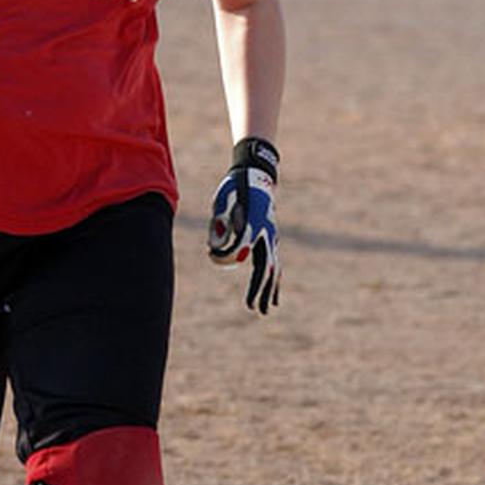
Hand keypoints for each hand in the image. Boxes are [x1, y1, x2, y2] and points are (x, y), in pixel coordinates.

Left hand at [208, 137, 280, 313]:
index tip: (211, 254)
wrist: (256, 175)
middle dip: (258, 288)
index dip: (225, 255)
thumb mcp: (222, 199)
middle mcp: (267, 231)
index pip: (242, 247)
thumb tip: (214, 246)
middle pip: (265, 266)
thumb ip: (218, 222)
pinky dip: (273, 282)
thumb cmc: (235, 187)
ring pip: (273, 268)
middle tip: (251, 308)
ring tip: (264, 310)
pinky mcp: (271, 239)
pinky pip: (274, 264)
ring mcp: (272, 235)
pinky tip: (272, 298)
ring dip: (267, 291)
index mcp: (254, 220)